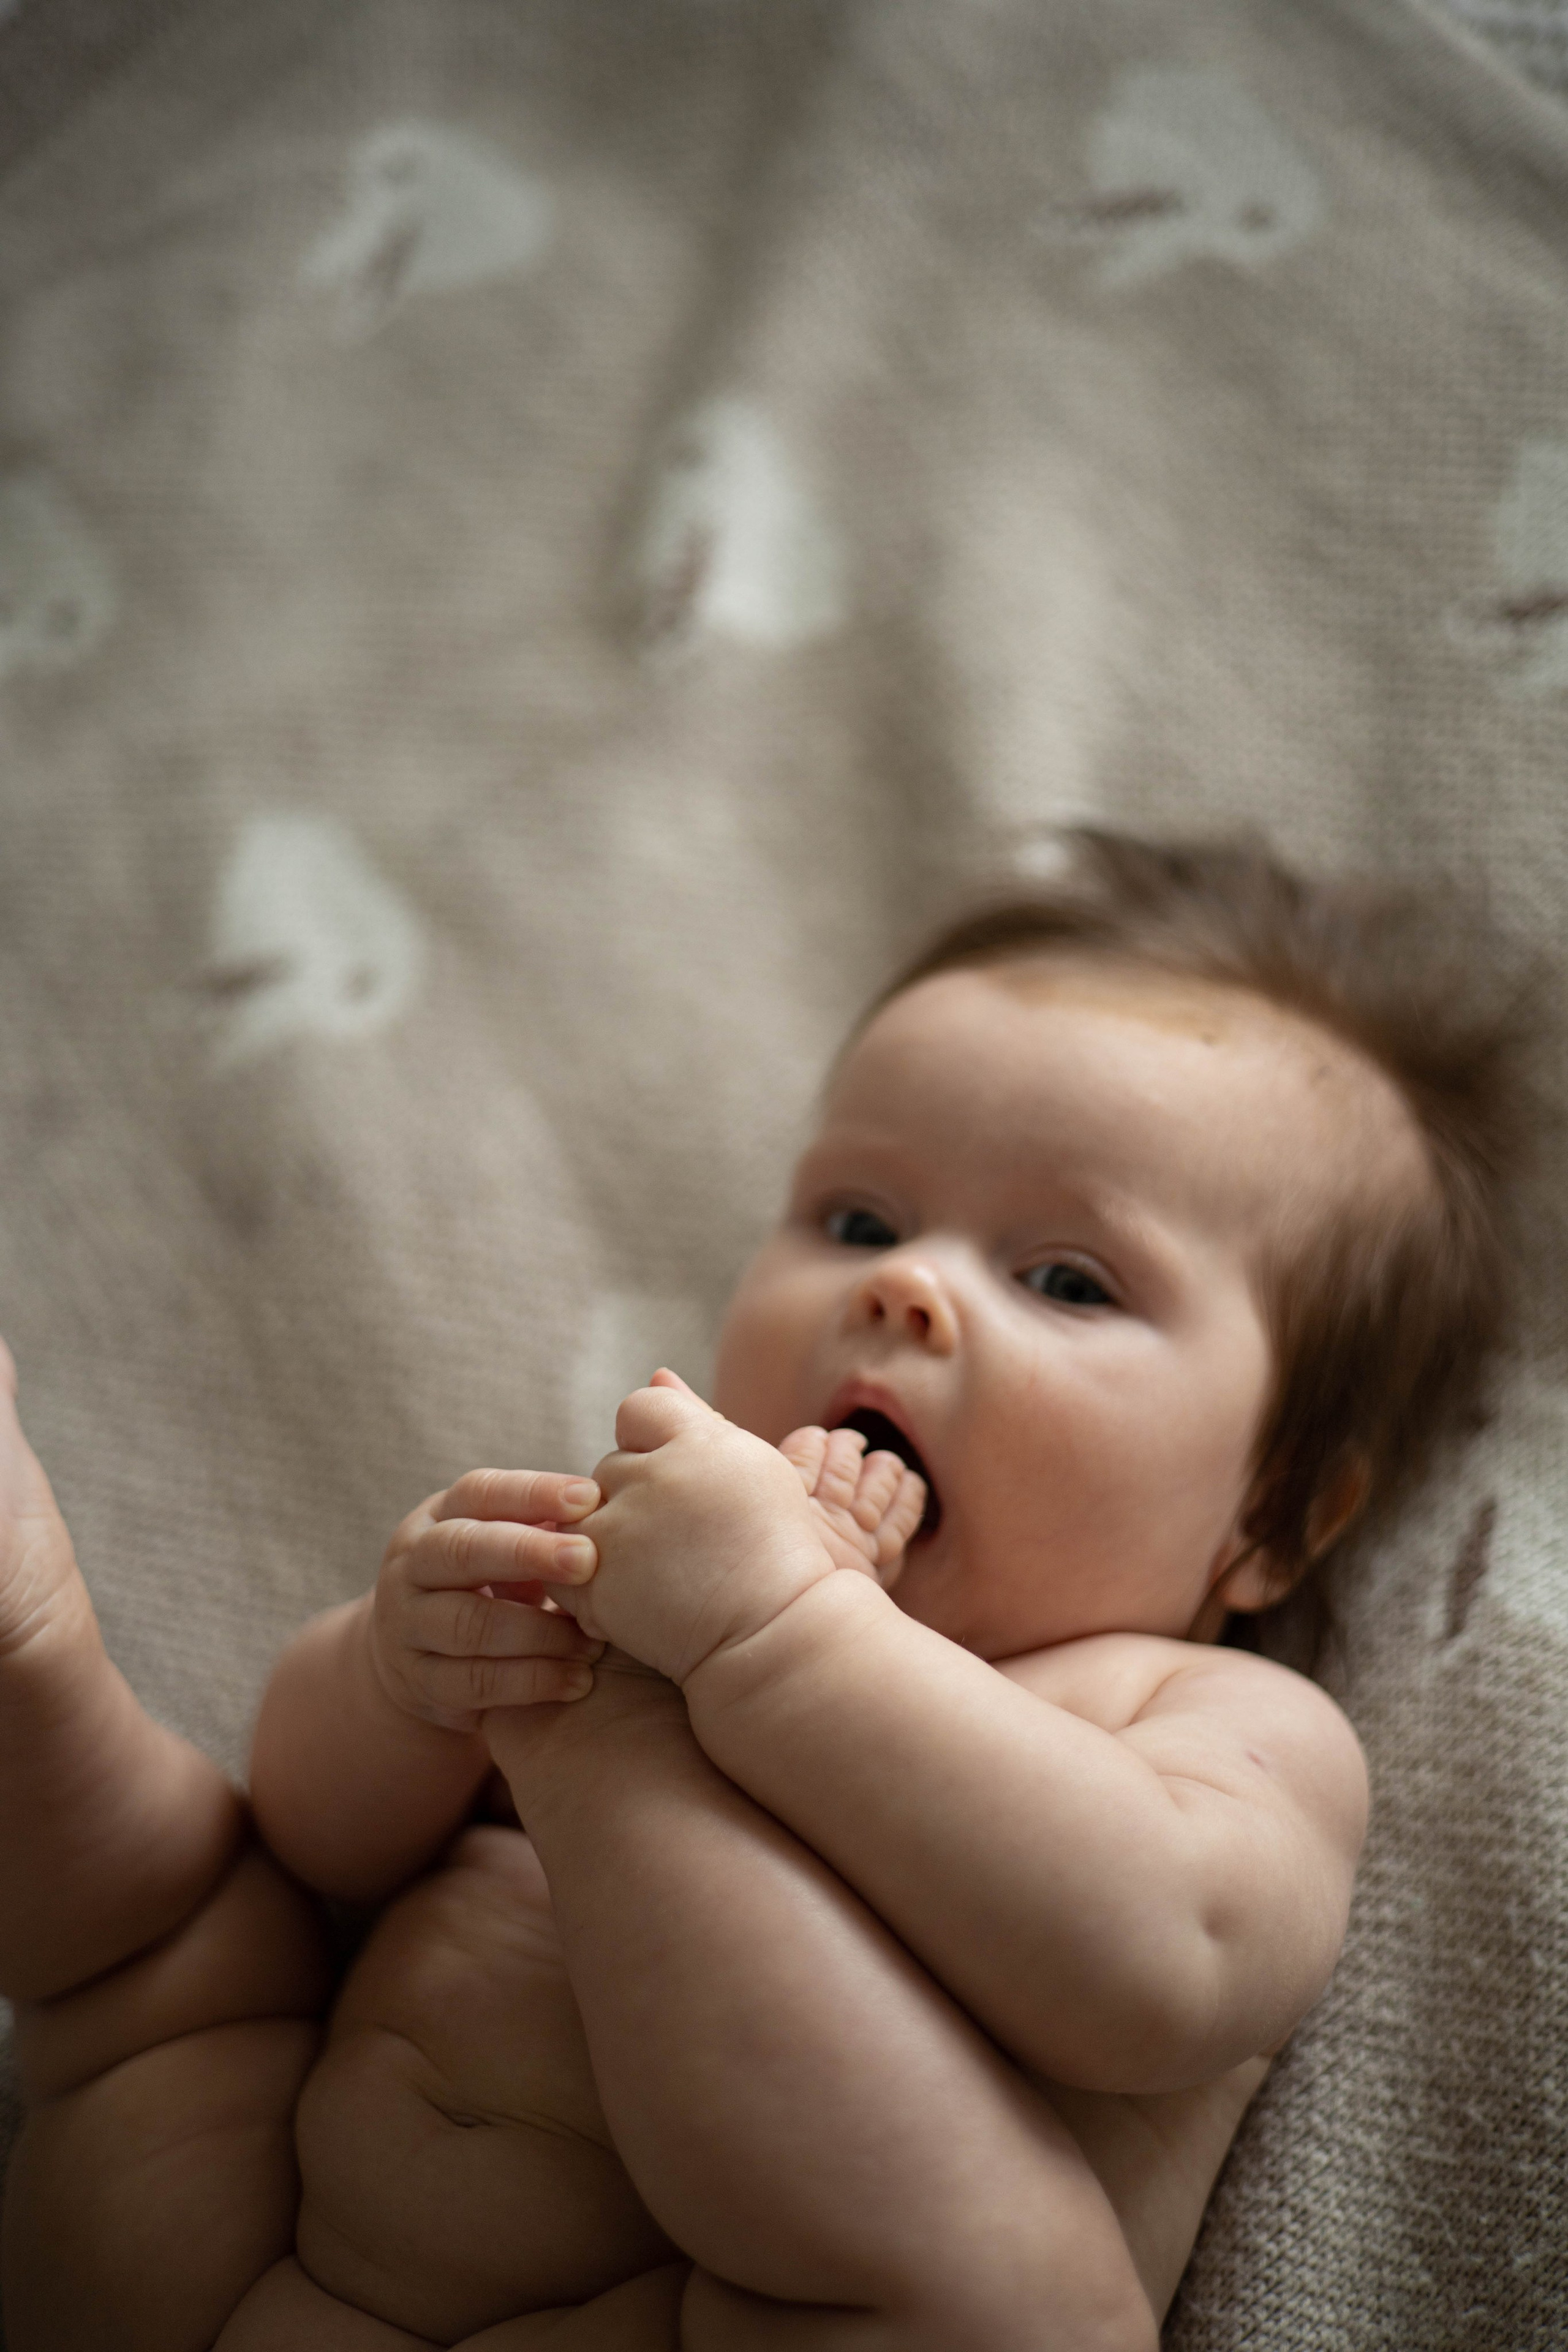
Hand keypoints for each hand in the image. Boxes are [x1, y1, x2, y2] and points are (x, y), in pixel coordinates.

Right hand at [369, 1469, 607, 1734]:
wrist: (416, 1658)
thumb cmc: (486, 1584)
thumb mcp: (502, 1546)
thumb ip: (543, 1526)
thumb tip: (611, 1504)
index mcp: (437, 1519)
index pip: (479, 1493)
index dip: (533, 1492)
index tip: (590, 1498)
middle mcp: (411, 1568)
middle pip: (463, 1550)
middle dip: (528, 1552)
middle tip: (588, 1560)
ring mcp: (408, 1627)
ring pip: (470, 1625)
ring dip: (540, 1632)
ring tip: (594, 1641)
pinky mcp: (420, 1684)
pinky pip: (476, 1683)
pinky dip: (532, 1682)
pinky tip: (578, 1681)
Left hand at [557, 1373, 921, 1684]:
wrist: (775, 1635)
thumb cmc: (774, 1548)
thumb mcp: (751, 1469)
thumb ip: (696, 1419)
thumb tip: (656, 1373)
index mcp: (696, 1441)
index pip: (639, 1408)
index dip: (654, 1442)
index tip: (680, 1482)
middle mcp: (651, 1476)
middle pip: (613, 1466)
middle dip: (637, 1497)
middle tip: (683, 1542)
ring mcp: (617, 1532)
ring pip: (582, 1515)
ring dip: (609, 1538)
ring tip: (661, 1574)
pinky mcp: (592, 1583)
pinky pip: (565, 1567)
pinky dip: (592, 1584)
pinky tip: (638, 1599)